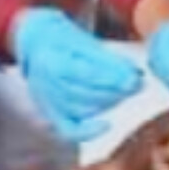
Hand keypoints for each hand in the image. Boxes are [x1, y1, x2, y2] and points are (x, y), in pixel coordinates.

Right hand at [11, 7, 143, 141]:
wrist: (32, 41)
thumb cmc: (59, 38)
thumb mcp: (80, 38)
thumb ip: (106, 58)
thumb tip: (133, 74)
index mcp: (51, 60)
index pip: (86, 74)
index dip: (113, 78)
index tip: (135, 78)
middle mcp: (45, 84)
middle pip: (86, 93)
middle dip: (115, 90)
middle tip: (136, 85)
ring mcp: (46, 101)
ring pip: (82, 109)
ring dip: (108, 102)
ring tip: (125, 93)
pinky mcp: (50, 113)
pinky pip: (68, 129)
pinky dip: (88, 131)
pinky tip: (106, 125)